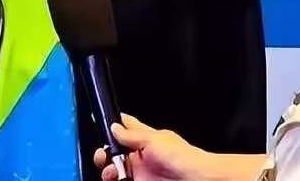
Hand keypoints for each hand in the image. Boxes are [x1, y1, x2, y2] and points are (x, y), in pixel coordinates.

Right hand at [93, 114, 210, 180]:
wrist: (197, 180)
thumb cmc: (183, 157)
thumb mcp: (153, 140)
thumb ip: (131, 135)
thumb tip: (114, 127)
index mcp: (146, 139)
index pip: (127, 127)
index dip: (113, 124)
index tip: (101, 124)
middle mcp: (143, 155)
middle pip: (116, 151)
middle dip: (105, 152)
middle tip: (103, 156)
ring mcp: (142, 172)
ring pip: (116, 169)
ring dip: (108, 170)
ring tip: (111, 172)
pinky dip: (114, 180)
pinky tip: (113, 179)